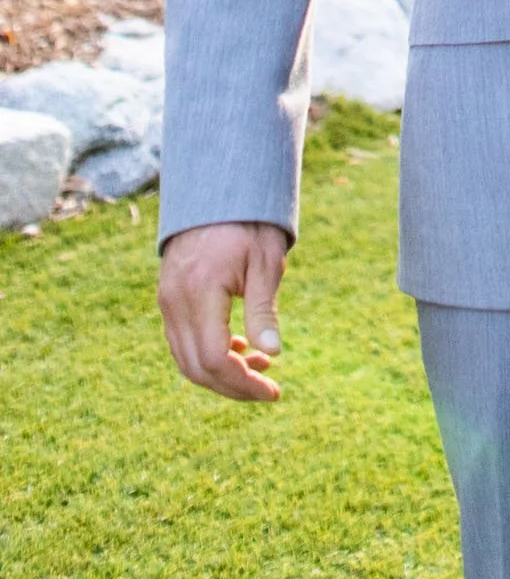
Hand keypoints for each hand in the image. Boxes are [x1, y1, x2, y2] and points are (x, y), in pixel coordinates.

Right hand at [159, 222, 289, 401]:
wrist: (218, 187)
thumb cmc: (249, 222)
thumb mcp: (266, 263)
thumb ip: (264, 310)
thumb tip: (273, 354)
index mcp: (201, 292)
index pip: (215, 360)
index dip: (242, 384)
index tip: (273, 391)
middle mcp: (175, 301)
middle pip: (197, 368)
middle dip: (233, 386)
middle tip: (268, 387)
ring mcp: (166, 300)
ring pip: (185, 359)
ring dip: (220, 372)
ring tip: (259, 366)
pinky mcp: (167, 297)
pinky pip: (181, 341)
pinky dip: (206, 354)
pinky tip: (237, 349)